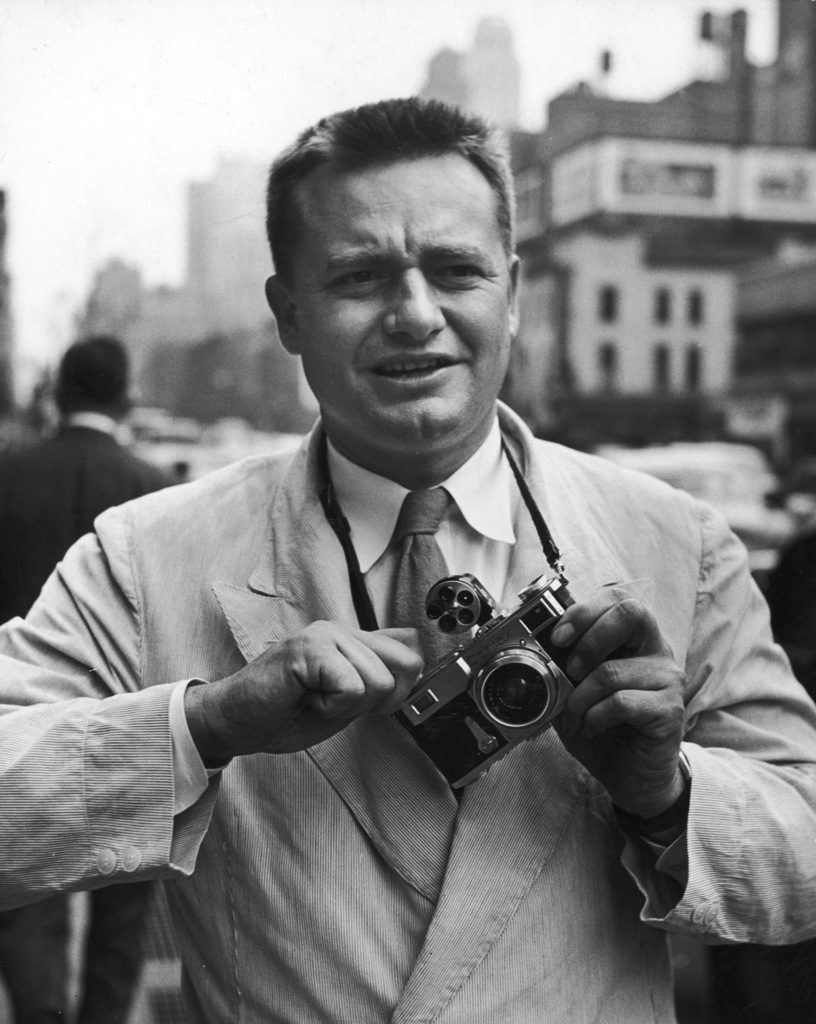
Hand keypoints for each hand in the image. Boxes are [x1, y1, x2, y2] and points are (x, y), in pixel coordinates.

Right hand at [185, 623, 421, 760]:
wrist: (235, 721)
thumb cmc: (284, 712)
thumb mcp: (345, 700)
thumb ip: (376, 680)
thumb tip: (417, 662)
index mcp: (352, 640)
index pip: (411, 651)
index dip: (398, 690)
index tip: (362, 704)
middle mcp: (342, 629)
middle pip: (405, 668)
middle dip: (375, 700)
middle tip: (334, 702)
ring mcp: (325, 634)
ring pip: (378, 681)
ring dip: (346, 705)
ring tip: (313, 698)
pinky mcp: (309, 648)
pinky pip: (351, 688)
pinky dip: (329, 707)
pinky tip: (304, 697)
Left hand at [550, 592, 686, 818]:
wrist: (634, 778)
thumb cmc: (605, 729)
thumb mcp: (575, 694)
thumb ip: (563, 670)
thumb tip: (539, 651)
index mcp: (634, 640)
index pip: (618, 600)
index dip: (584, 612)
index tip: (557, 636)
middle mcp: (656, 652)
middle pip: (631, 613)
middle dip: (589, 638)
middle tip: (571, 669)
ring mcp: (667, 680)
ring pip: (612, 671)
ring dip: (580, 698)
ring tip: (577, 716)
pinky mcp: (669, 710)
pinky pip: (621, 702)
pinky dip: (595, 717)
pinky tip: (593, 727)